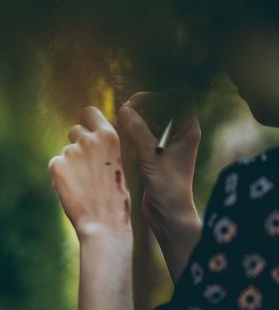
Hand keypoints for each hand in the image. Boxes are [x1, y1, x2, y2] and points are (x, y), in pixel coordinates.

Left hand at [49, 106, 131, 239]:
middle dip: (76, 144)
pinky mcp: (56, 165)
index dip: (87, 121)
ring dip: (69, 163)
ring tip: (82, 184)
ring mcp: (71, 152)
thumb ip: (102, 147)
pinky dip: (60, 175)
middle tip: (86, 167)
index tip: (87, 129)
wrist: (103, 223)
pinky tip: (72, 189)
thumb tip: (88, 136)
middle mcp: (89, 139)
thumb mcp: (117, 164)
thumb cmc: (113, 197)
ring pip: (65, 151)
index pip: (89, 112)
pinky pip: (55, 164)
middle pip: (73, 130)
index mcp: (108, 136)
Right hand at [117, 89, 200, 225]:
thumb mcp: (151, 157)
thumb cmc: (167, 188)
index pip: (181, 96)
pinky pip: (145, 133)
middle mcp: (180, 133)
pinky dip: (133, 131)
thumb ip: (138, 131)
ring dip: (136, 117)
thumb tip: (125, 109)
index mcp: (188, 130)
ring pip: (152, 118)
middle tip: (126, 111)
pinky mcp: (156, 154)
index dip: (161, 95)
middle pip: (163, 104)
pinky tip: (122, 136)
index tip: (141, 103)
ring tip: (121, 122)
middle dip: (144, 104)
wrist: (169, 214)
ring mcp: (167, 143)